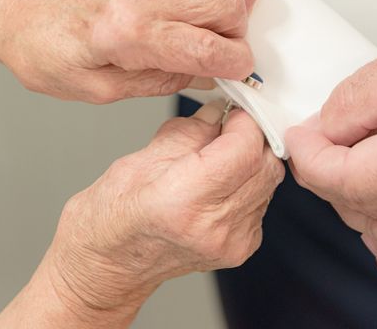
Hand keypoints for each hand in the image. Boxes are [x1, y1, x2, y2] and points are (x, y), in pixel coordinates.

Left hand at [0, 0, 264, 101]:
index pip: (210, 49)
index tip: (237, 69)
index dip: (236, 64)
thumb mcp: (103, 90)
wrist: (29, 12)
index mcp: (132, 33)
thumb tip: (209, 75)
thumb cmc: (54, 51)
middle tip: (223, 43)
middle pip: (228, 3)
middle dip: (238, 32)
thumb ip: (163, 83)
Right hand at [0, 100, 283, 327]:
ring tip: (216, 158)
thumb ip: (191, 131)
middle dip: (250, 137)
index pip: (245, 148)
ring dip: (251, 160)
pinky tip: (220, 184)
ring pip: (269, 182)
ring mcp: (230, 242)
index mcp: (183, 199)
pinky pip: (262, 201)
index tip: (232, 110)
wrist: (107, 266)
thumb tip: (221, 111)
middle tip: (226, 128)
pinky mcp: (240, 248)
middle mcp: (213, 226)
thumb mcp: (139, 158)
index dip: (244, 121)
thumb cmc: (111, 216)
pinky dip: (248, 183)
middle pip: (264, 164)